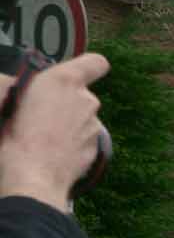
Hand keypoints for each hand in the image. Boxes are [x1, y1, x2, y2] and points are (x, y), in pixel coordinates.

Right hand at [0, 52, 108, 209]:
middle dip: (67, 102)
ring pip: (83, 118)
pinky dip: (74, 143)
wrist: (32, 175)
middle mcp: (87, 100)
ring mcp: (95, 125)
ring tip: (44, 136)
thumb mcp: (13, 99)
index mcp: (65, 80)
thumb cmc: (15, 134)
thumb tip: (35, 90)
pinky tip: (54, 152)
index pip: (95, 63)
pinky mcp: (96, 148)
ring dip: (70, 123)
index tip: (76, 75)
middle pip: (82, 95)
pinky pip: (85, 139)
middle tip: (41, 114)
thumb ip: (35, 88)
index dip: (89, 67)